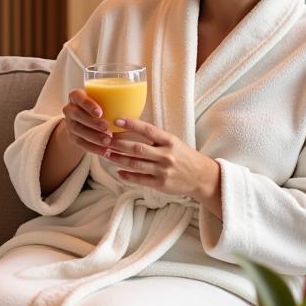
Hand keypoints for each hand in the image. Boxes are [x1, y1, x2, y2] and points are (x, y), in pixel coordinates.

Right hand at [60, 88, 113, 156]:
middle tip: (107, 128)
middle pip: (77, 115)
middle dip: (92, 122)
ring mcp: (69, 124)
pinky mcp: (72, 137)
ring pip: (78, 130)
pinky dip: (93, 148)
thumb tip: (139, 93)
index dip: (88, 104)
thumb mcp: (105, 99)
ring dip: (93, 136)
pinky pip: (81, 144)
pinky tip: (105, 151)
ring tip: (108, 141)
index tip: (100, 112)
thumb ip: (116, 98)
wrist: (87, 122)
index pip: (78, 97)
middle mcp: (70, 109)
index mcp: (77, 96)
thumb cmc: (103, 106)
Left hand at [106, 118, 220, 205]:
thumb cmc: (184, 156)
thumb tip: (131, 128)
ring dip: (118, 159)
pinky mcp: (161, 184)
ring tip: (107, 154)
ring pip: (135, 164)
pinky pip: (140, 179)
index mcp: (170, 141)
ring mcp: (163, 170)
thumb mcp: (174, 142)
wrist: (202, 177)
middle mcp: (166, 155)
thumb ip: (156, 137)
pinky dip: (127, 176)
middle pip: (137, 148)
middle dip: (118, 144)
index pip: (147, 130)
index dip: (131, 124)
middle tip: (104, 140)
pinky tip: (118, 172)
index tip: (116, 121)